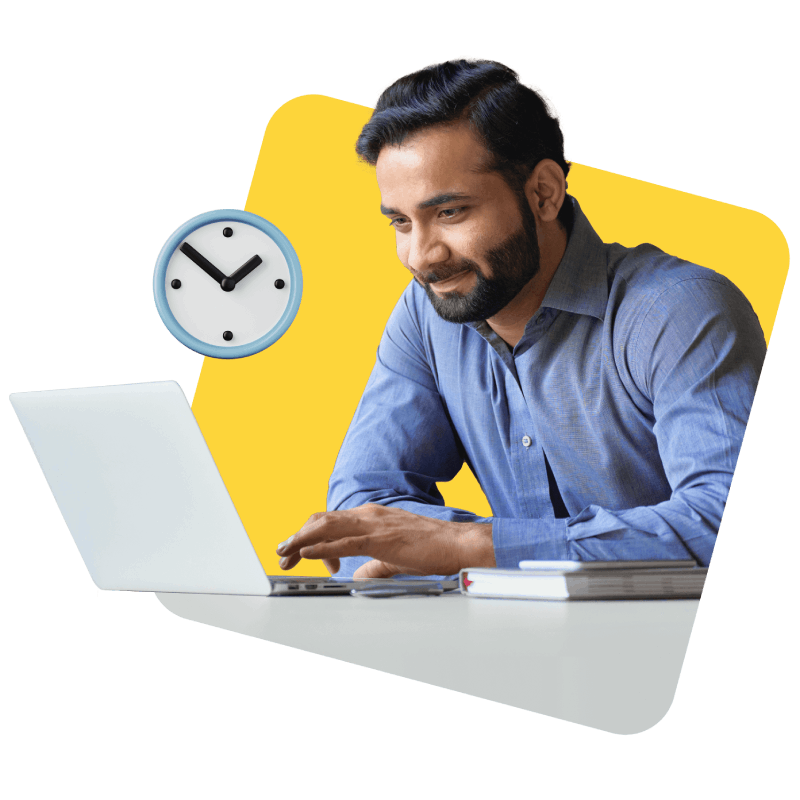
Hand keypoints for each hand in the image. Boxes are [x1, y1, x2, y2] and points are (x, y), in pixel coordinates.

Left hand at [276, 504, 494, 578]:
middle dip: (297, 536)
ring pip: (327, 526)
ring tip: (284, 551)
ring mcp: (374, 524)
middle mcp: (369, 514)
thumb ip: (373, 566)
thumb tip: (358, 576)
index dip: (311, 537)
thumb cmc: (432, 549)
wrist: (457, 544)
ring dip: (301, 539)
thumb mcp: (394, 558)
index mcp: (372, 516)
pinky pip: (344, 541)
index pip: (331, 522)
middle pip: (322, 520)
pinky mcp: (381, 539)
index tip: (300, 554)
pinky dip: (321, 547)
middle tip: (281, 553)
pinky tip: (307, 553)